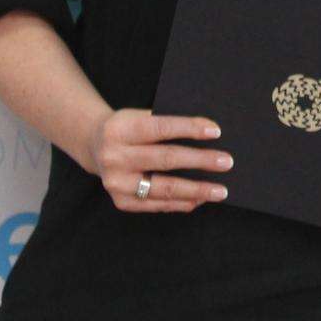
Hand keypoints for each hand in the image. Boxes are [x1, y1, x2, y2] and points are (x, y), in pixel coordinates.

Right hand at [88, 108, 230, 212]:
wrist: (94, 145)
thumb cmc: (128, 127)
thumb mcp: (139, 115)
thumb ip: (166, 123)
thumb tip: (208, 133)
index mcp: (121, 129)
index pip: (161, 128)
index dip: (189, 129)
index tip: (216, 131)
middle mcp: (115, 157)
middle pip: (166, 159)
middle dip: (200, 161)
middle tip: (226, 162)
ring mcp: (117, 183)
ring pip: (164, 188)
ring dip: (196, 190)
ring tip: (220, 190)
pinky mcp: (121, 201)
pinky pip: (157, 204)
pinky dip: (181, 202)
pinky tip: (200, 199)